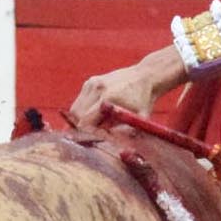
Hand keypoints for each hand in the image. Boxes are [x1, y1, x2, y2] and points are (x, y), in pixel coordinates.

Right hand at [66, 47, 185, 129]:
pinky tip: (97, 112)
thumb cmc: (143, 101)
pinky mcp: (90, 81)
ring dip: (81, 118)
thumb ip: (123, 132)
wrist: (145, 77)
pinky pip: (80, 101)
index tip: (93, 138)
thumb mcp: (137, 120)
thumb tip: (108, 143)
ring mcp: (91, 83)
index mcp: (107, 98)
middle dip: (82, 127)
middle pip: (76, 115)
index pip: (85, 121)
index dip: (87, 133)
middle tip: (94, 132)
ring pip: (75, 108)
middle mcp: (96, 88)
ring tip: (97, 122)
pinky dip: (84, 109)